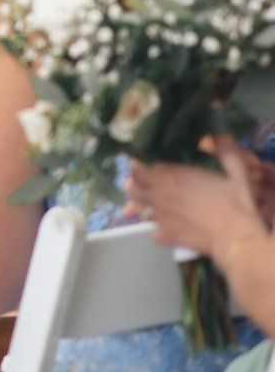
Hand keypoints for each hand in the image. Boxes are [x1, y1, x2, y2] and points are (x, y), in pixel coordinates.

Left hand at [129, 142, 266, 256]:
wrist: (237, 237)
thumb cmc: (236, 203)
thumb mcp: (236, 172)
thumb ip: (225, 151)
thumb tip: (219, 133)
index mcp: (171, 176)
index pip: (143, 168)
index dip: (144, 168)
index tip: (147, 169)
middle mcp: (159, 194)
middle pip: (133, 187)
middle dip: (135, 185)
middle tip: (143, 186)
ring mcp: (160, 216)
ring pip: (137, 209)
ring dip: (140, 207)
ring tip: (148, 206)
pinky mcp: (166, 235)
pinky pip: (153, 232)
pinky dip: (157, 230)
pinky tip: (165, 229)